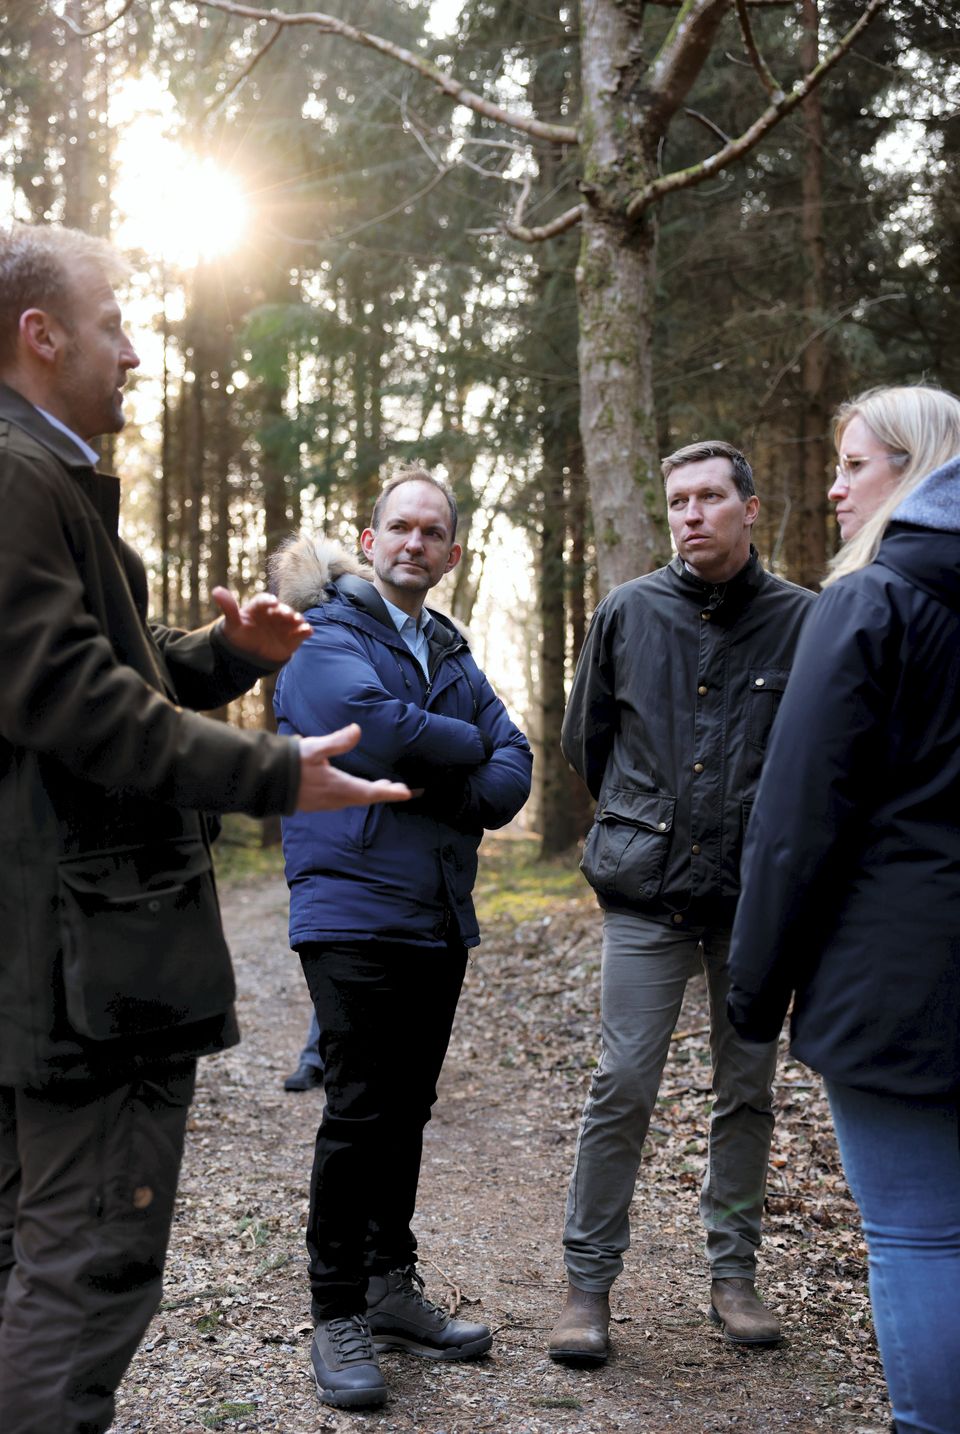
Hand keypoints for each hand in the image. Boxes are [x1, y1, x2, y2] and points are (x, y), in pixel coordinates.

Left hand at [212, 587, 312, 664]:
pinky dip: (306, 630)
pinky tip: (307, 631)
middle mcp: (274, 613)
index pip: (264, 601)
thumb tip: (216, 590)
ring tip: (297, 621)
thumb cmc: (240, 635)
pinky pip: (302, 632)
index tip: (272, 602)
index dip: (268, 601)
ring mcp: (285, 624)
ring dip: (297, 618)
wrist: (250, 654)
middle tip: (285, 613)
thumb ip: (228, 608)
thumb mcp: (232, 623)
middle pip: (281, 609)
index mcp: (259, 607)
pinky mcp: (294, 637)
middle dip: (284, 610)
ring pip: (293, 619)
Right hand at [296, 724, 411, 811]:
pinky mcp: (314, 803)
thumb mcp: (314, 747)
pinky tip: (352, 788)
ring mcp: (323, 803)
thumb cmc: (288, 762)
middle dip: (382, 793)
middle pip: (364, 798)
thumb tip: (357, 730)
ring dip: (368, 794)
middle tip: (399, 790)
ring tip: (380, 787)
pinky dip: (354, 795)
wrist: (262, 780)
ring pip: (353, 800)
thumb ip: (337, 740)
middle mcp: (333, 798)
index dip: (390, 793)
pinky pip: (341, 801)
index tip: (407, 793)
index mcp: (338, 786)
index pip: (371, 792)